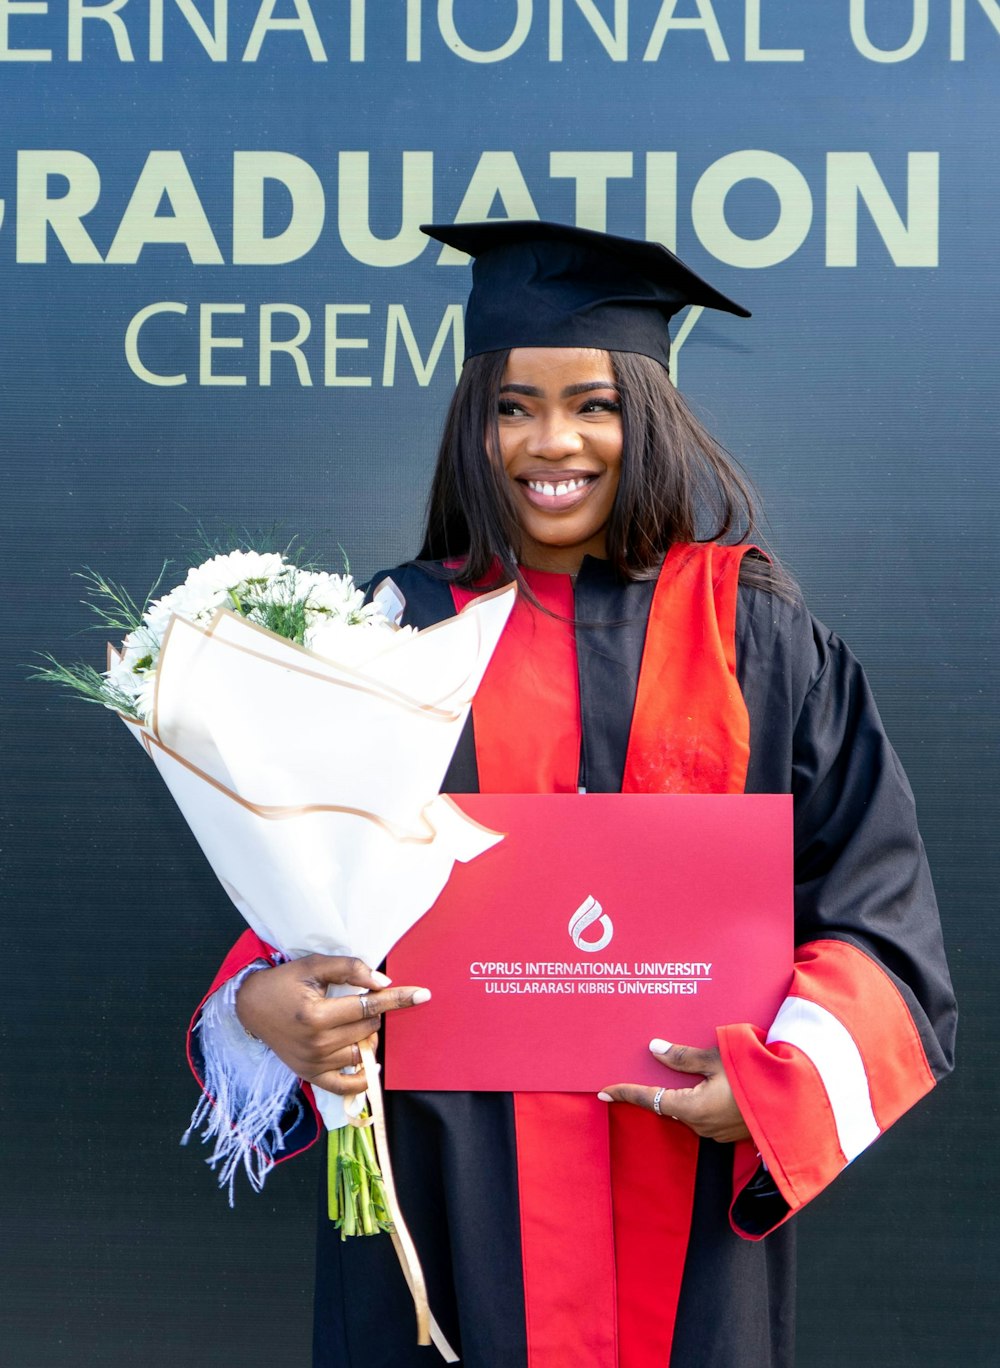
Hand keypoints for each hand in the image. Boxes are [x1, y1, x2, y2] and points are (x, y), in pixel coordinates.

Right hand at [235, 954, 429, 1095]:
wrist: (252, 1007)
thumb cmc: (284, 982)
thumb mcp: (313, 966)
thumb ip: (349, 969)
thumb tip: (383, 983)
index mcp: (316, 1015)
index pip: (368, 1006)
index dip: (398, 999)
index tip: (423, 995)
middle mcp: (317, 1044)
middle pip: (368, 1028)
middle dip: (373, 1011)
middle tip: (357, 1000)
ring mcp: (314, 1064)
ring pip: (363, 1051)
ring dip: (367, 1035)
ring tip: (351, 1022)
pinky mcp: (311, 1076)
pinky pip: (347, 1085)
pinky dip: (363, 1077)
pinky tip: (370, 1063)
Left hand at [599, 1040, 750, 1143]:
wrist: (793, 1101)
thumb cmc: (755, 1076)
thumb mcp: (716, 1059)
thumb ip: (682, 1056)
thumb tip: (654, 1049)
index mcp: (691, 1108)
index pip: (649, 1100)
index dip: (625, 1093)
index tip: (603, 1091)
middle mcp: (700, 1126)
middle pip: (668, 1105)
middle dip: (656, 1089)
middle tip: (641, 1072)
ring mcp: (716, 1132)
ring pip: (687, 1110)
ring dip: (681, 1094)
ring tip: (680, 1074)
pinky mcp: (730, 1132)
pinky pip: (705, 1115)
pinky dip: (699, 1101)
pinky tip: (707, 1086)